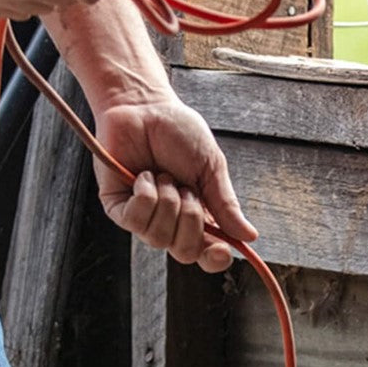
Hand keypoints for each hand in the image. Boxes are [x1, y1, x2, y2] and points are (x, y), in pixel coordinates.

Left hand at [92, 95, 257, 272]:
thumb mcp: (210, 166)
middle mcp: (169, 221)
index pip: (206, 253)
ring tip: (164, 175)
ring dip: (168, 202)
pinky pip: (135, 221)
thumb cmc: (177, 132)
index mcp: (196, 215)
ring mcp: (142, 217)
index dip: (214, 259)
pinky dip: (146, 196)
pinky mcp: (118, 207)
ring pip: (159, 238)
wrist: (145, 107)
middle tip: (187, 189)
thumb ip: (225, 203)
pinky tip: (144, 176)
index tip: (222, 250)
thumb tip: (249, 236)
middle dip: (191, 221)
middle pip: (184, 252)